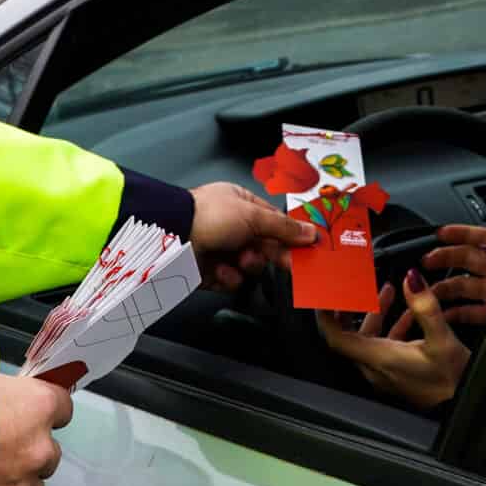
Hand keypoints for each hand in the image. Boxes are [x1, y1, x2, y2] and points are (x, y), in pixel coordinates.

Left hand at [190, 181, 315, 290]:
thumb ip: (284, 227)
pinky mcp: (210, 272)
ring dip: (247, 265)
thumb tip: (311, 232)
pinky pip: (231, 280)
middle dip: (268, 254)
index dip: (289, 236)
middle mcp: (231, 226)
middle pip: (263, 246)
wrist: (174, 237)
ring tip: (238, 260)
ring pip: (249, 266)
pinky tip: (220, 269)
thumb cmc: (210, 215)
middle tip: (284, 263)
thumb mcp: (253, 215)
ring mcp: (220, 249)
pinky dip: (228, 277)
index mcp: (241, 204)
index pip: (273, 222)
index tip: (304, 250)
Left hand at [315, 271, 469, 410]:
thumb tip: (411, 279)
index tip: (323, 296)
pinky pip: (386, 347)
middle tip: (355, 286)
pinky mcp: (400, 373)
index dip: (326, 317)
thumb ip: (424, 307)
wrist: (468, 404)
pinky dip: (391, 326)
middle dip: (352, 308)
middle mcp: (377, 368)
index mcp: (380, 359)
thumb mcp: (442, 339)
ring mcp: (387, 372)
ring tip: (387, 291)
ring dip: (375, 314)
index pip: (338, 339)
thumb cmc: (454, 380)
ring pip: (370, 339)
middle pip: (350, 336)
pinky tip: (407, 314)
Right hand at [419, 224, 485, 326]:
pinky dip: (453, 313)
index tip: (440, 233)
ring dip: (444, 287)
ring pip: (463, 286)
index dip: (460, 233)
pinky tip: (441, 314)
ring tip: (427, 291)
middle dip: (444, 258)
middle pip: (466, 259)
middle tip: (425, 262)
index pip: (482, 237)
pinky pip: (469, 311)